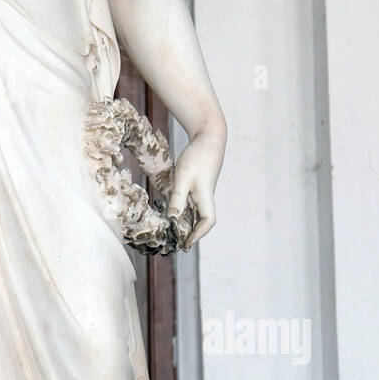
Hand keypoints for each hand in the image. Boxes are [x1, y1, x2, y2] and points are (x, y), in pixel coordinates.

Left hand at [167, 126, 225, 248]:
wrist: (208, 136)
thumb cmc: (197, 156)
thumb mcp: (183, 177)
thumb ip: (177, 198)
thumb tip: (172, 220)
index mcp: (205, 197)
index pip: (207, 222)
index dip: (198, 235)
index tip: (185, 243)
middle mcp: (205, 197)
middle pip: (200, 220)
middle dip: (189, 232)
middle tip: (174, 242)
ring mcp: (202, 191)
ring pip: (194, 211)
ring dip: (185, 221)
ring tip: (170, 231)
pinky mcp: (197, 185)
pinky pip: (190, 202)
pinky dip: (182, 209)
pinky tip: (170, 211)